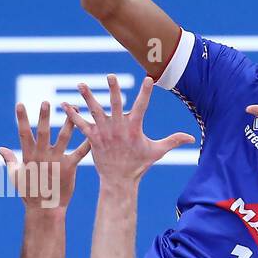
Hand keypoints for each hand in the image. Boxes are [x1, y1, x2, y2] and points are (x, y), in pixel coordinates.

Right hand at [0, 101, 90, 210]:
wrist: (45, 210)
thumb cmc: (29, 193)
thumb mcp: (16, 176)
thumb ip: (9, 160)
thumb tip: (0, 148)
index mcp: (29, 156)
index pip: (23, 134)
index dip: (21, 119)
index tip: (20, 104)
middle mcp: (42, 156)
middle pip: (43, 132)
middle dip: (44, 117)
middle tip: (46, 102)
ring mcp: (56, 161)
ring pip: (63, 137)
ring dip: (68, 122)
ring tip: (73, 108)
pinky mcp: (70, 167)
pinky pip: (80, 152)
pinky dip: (87, 142)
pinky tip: (93, 131)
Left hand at [62, 76, 192, 182]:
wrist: (119, 181)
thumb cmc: (139, 165)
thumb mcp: (157, 151)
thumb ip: (173, 140)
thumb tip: (192, 138)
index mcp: (134, 127)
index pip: (142, 105)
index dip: (146, 92)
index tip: (149, 79)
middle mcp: (118, 127)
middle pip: (115, 104)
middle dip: (113, 89)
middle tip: (110, 76)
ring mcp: (104, 132)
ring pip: (95, 110)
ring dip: (87, 97)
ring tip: (81, 84)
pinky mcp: (92, 138)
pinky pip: (80, 124)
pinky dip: (72, 115)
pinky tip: (64, 104)